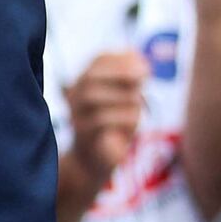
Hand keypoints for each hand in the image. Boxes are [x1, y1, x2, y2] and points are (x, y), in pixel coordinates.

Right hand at [64, 50, 148, 178]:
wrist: (94, 161)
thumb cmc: (114, 126)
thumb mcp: (125, 100)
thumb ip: (133, 80)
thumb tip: (142, 63)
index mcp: (86, 80)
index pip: (98, 60)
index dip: (121, 59)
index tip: (145, 65)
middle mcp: (75, 96)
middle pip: (90, 78)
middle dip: (119, 73)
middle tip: (144, 78)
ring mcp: (76, 116)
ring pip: (93, 98)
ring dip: (123, 97)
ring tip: (139, 103)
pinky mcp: (84, 137)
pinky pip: (101, 122)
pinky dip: (123, 117)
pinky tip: (135, 121)